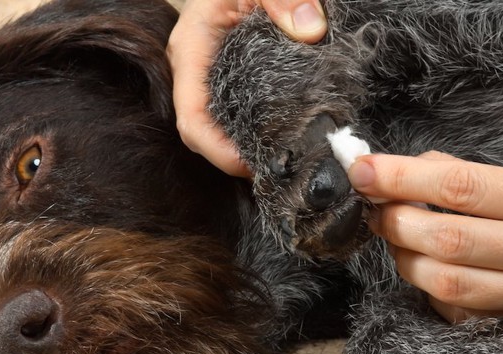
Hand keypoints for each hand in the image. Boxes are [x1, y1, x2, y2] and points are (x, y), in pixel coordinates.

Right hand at [167, 0, 326, 176]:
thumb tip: (311, 31)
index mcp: (191, 50)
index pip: (192, 119)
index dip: (218, 151)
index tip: (254, 166)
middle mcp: (195, 74)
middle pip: (205, 135)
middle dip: (237, 160)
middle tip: (282, 173)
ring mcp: (211, 82)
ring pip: (221, 131)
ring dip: (249, 152)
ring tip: (288, 165)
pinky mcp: (230, 84)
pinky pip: (237, 119)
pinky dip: (259, 135)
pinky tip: (288, 144)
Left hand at [348, 151, 502, 333]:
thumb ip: (481, 178)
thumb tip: (413, 167)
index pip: (460, 185)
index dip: (402, 178)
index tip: (363, 170)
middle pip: (447, 238)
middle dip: (396, 221)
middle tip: (377, 209)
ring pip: (447, 281)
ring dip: (405, 258)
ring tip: (398, 239)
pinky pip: (460, 313)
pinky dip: (430, 291)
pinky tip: (428, 272)